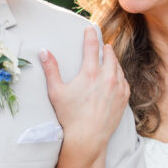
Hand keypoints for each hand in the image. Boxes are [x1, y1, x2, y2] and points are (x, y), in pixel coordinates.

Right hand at [39, 29, 128, 156]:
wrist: (88, 138)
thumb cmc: (69, 116)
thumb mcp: (56, 92)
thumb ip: (51, 69)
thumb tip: (43, 51)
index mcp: (90, 73)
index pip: (92, 46)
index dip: (90, 35)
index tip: (90, 28)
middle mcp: (107, 77)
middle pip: (109, 55)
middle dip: (104, 48)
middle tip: (102, 44)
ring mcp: (118, 88)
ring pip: (118, 67)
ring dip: (113, 60)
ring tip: (109, 57)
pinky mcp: (124, 98)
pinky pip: (124, 80)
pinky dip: (119, 74)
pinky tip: (116, 75)